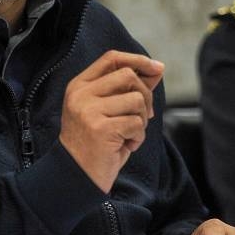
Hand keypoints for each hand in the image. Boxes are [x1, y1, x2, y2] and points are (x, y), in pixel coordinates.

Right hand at [59, 50, 164, 192]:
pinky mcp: (100, 128)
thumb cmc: (96, 144)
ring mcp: (88, 111)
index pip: (111, 58)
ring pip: (136, 100)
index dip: (137, 60)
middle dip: (145, 95)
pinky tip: (126, 146)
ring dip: (142, 120)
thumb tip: (157, 68)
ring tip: (130, 134)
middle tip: (144, 116)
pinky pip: (136, 123)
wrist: (76, 176)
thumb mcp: (109, 111)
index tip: (157, 68)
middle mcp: (81, 94)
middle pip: (128, 76)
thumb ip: (128, 89)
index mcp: (79, 86)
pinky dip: (138, 137)